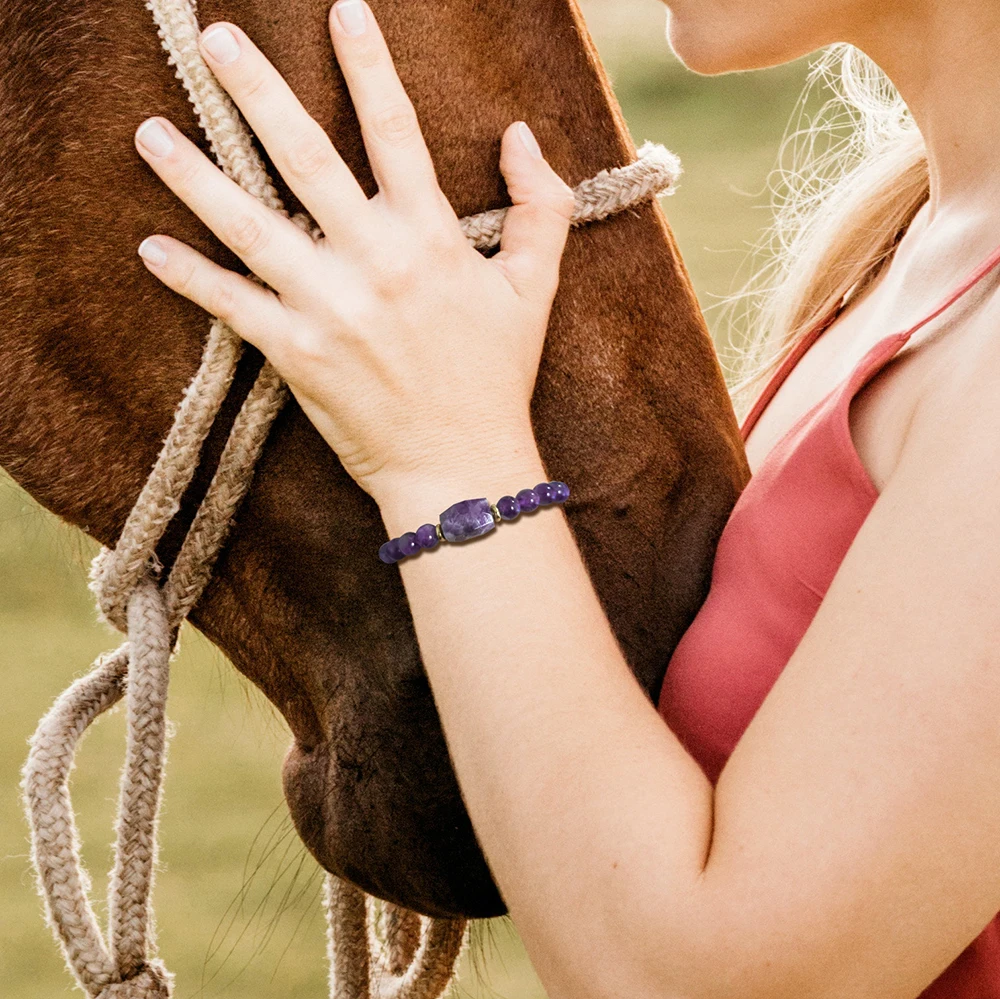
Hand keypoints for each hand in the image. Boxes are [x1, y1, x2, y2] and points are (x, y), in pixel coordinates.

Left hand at [132, 0, 574, 503]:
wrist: (462, 466)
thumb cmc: (496, 378)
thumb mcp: (536, 290)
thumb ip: (541, 206)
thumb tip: (523, 133)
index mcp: (431, 239)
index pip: (395, 132)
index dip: (369, 66)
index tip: (343, 10)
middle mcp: (375, 262)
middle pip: (306, 159)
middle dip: (259, 92)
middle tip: (217, 41)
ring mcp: (331, 308)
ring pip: (252, 227)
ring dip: (196, 177)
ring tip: (149, 134)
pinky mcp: (299, 356)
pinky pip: (234, 307)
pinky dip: (192, 278)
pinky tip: (151, 247)